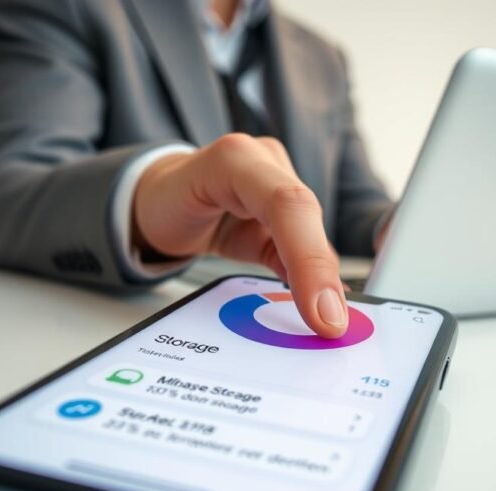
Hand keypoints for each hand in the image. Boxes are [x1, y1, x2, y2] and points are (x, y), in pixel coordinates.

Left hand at [132, 134, 348, 338]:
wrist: (163, 194)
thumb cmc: (166, 205)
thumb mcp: (176, 234)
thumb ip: (223, 269)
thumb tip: (276, 310)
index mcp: (234, 159)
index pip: (287, 204)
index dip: (310, 258)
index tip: (323, 311)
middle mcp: (265, 163)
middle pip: (309, 219)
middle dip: (323, 275)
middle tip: (332, 325)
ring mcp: (281, 182)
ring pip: (314, 234)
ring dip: (321, 278)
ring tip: (327, 321)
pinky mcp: (287, 211)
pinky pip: (308, 246)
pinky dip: (312, 276)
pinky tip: (319, 303)